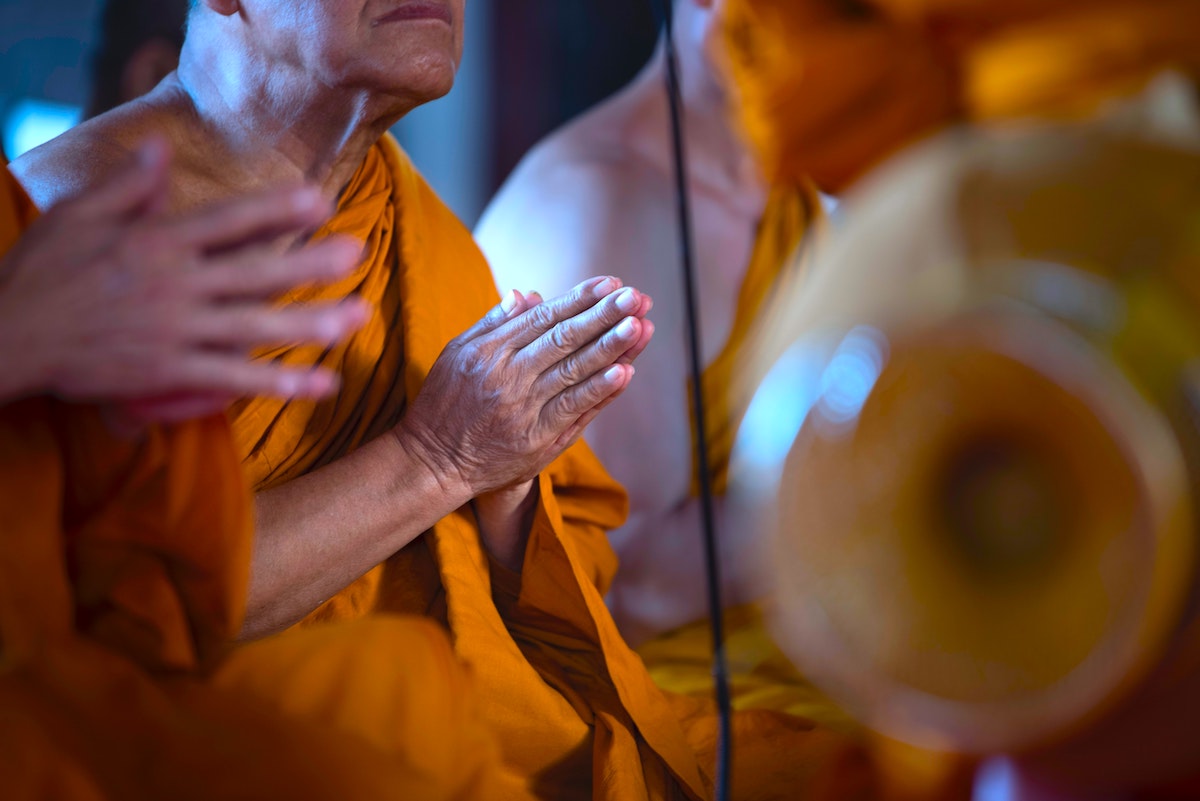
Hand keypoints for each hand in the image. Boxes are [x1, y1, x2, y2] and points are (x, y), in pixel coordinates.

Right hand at [0, 138, 368, 417]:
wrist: (8, 338)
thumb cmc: (41, 274)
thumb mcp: (75, 216)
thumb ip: (126, 185)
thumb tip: (161, 147)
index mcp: (155, 242)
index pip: (227, 221)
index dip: (276, 209)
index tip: (320, 198)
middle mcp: (173, 285)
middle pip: (254, 272)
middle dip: (310, 263)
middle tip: (358, 251)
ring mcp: (176, 332)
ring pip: (255, 327)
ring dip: (311, 324)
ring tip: (357, 317)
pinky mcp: (170, 373)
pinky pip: (236, 380)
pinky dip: (281, 384)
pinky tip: (321, 383)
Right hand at [396, 276, 654, 499]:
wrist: (432, 462)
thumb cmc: (445, 402)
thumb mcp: (458, 353)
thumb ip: (493, 323)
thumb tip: (527, 293)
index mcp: (490, 350)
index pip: (544, 318)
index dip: (580, 299)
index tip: (611, 283)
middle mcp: (508, 376)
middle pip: (563, 339)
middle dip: (603, 316)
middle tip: (635, 297)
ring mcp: (523, 409)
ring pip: (573, 372)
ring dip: (609, 348)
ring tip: (639, 326)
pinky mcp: (535, 439)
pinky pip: (572, 410)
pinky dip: (599, 391)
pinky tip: (624, 373)